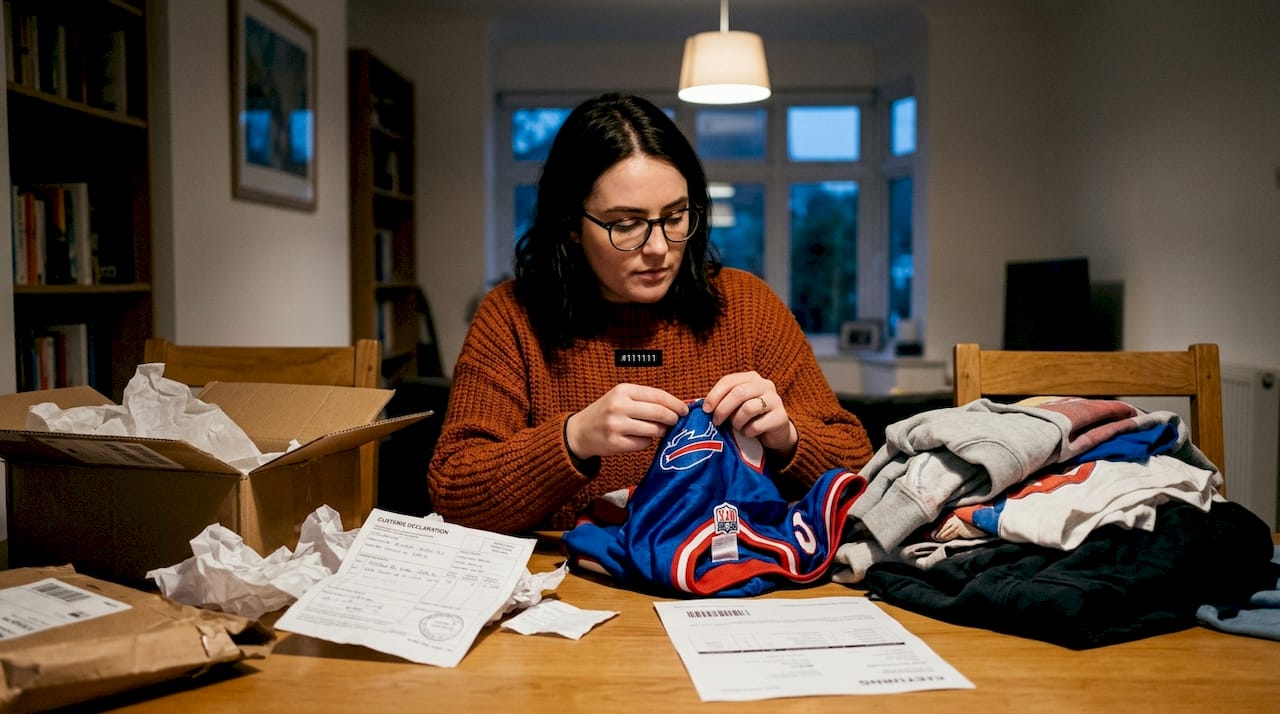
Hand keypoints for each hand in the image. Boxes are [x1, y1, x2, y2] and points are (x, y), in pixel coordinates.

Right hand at [565, 384, 689, 459]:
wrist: (580, 431)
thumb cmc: (606, 412)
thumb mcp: (621, 397)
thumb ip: (645, 399)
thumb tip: (676, 406)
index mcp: (623, 390)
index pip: (658, 395)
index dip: (675, 403)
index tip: (684, 409)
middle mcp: (619, 406)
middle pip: (659, 413)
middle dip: (673, 418)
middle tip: (676, 422)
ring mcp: (616, 425)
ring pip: (654, 430)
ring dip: (661, 431)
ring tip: (659, 430)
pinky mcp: (616, 443)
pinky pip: (644, 444)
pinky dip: (647, 442)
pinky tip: (640, 438)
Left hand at [702, 371, 797, 455]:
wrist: (776, 431)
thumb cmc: (751, 417)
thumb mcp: (736, 405)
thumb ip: (724, 401)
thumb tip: (705, 408)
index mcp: (751, 378)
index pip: (729, 380)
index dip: (714, 395)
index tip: (706, 410)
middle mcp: (765, 385)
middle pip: (739, 393)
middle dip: (723, 409)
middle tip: (716, 421)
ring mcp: (775, 400)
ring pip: (748, 408)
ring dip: (737, 421)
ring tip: (737, 428)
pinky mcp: (781, 417)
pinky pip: (757, 425)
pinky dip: (748, 432)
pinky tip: (748, 433)